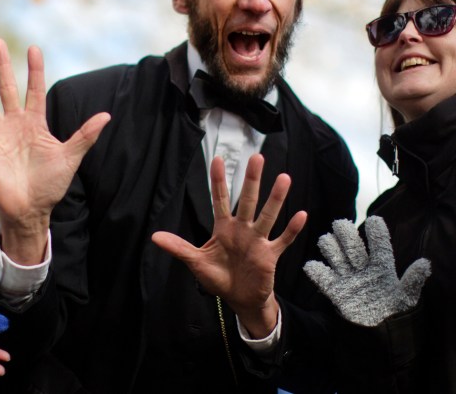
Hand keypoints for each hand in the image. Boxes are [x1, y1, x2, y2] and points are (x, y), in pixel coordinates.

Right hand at [0, 39, 109, 264]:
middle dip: (2, 65)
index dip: (35, 70)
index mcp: (37, 123)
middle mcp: (16, 123)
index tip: (33, 48)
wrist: (30, 208)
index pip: (35, 90)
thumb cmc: (51, 185)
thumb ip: (85, 135)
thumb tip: (107, 115)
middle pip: (7, 88)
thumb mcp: (70, 157)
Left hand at [151, 154, 306, 338]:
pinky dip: (291, 229)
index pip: (219, 199)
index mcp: (223, 228)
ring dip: (276, 199)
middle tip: (257, 157)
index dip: (218, 181)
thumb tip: (154, 237)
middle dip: (251, 180)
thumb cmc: (218, 277)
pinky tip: (301, 215)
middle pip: (247, 200)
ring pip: (267, 216)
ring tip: (284, 178)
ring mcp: (257, 241)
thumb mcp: (196, 262)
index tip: (217, 159)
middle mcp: (242, 229)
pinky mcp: (269, 255)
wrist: (239, 299)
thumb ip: (179, 247)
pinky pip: (283, 240)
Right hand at [304, 216, 429, 326]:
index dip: (377, 233)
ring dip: (330, 246)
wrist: (378, 334)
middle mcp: (363, 268)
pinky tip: (313, 266)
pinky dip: (315, 271)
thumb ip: (413, 281)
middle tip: (340, 225)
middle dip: (345, 232)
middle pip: (352, 244)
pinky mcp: (335, 290)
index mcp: (382, 267)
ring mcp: (348, 277)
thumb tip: (425, 263)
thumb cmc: (395, 312)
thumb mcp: (406, 298)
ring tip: (327, 242)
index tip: (374, 221)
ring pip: (335, 254)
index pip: (379, 246)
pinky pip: (322, 278)